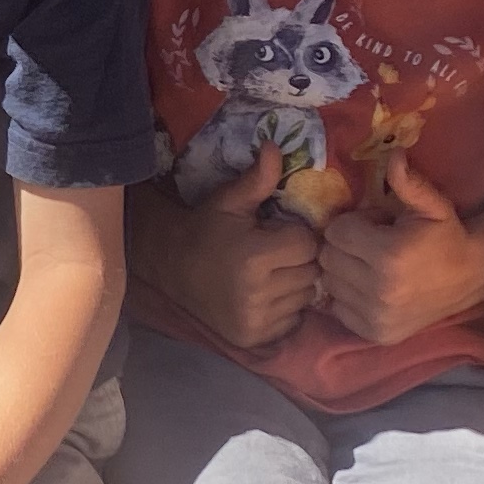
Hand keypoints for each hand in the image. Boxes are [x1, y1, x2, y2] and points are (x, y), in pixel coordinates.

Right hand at [146, 145, 323, 350]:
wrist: (172, 269)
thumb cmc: (206, 230)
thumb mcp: (229, 201)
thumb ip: (258, 179)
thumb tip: (275, 145)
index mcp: (253, 256)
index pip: (307, 244)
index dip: (296, 236)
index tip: (277, 233)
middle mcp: (256, 292)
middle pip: (310, 272)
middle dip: (299, 260)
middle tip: (277, 254)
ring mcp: (255, 319)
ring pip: (306, 296)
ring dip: (296, 284)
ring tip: (272, 274)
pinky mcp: (254, 337)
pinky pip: (294, 319)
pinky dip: (287, 308)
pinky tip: (267, 296)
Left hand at [312, 158, 483, 343]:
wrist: (472, 278)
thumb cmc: (448, 236)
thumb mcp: (432, 205)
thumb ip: (408, 182)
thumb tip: (393, 154)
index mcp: (389, 255)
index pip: (336, 232)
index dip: (352, 223)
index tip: (374, 225)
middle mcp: (379, 289)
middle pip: (329, 258)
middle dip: (344, 245)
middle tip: (370, 244)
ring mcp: (376, 316)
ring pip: (330, 283)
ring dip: (343, 271)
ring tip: (371, 265)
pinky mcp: (376, 333)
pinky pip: (338, 308)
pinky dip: (348, 296)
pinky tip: (371, 287)